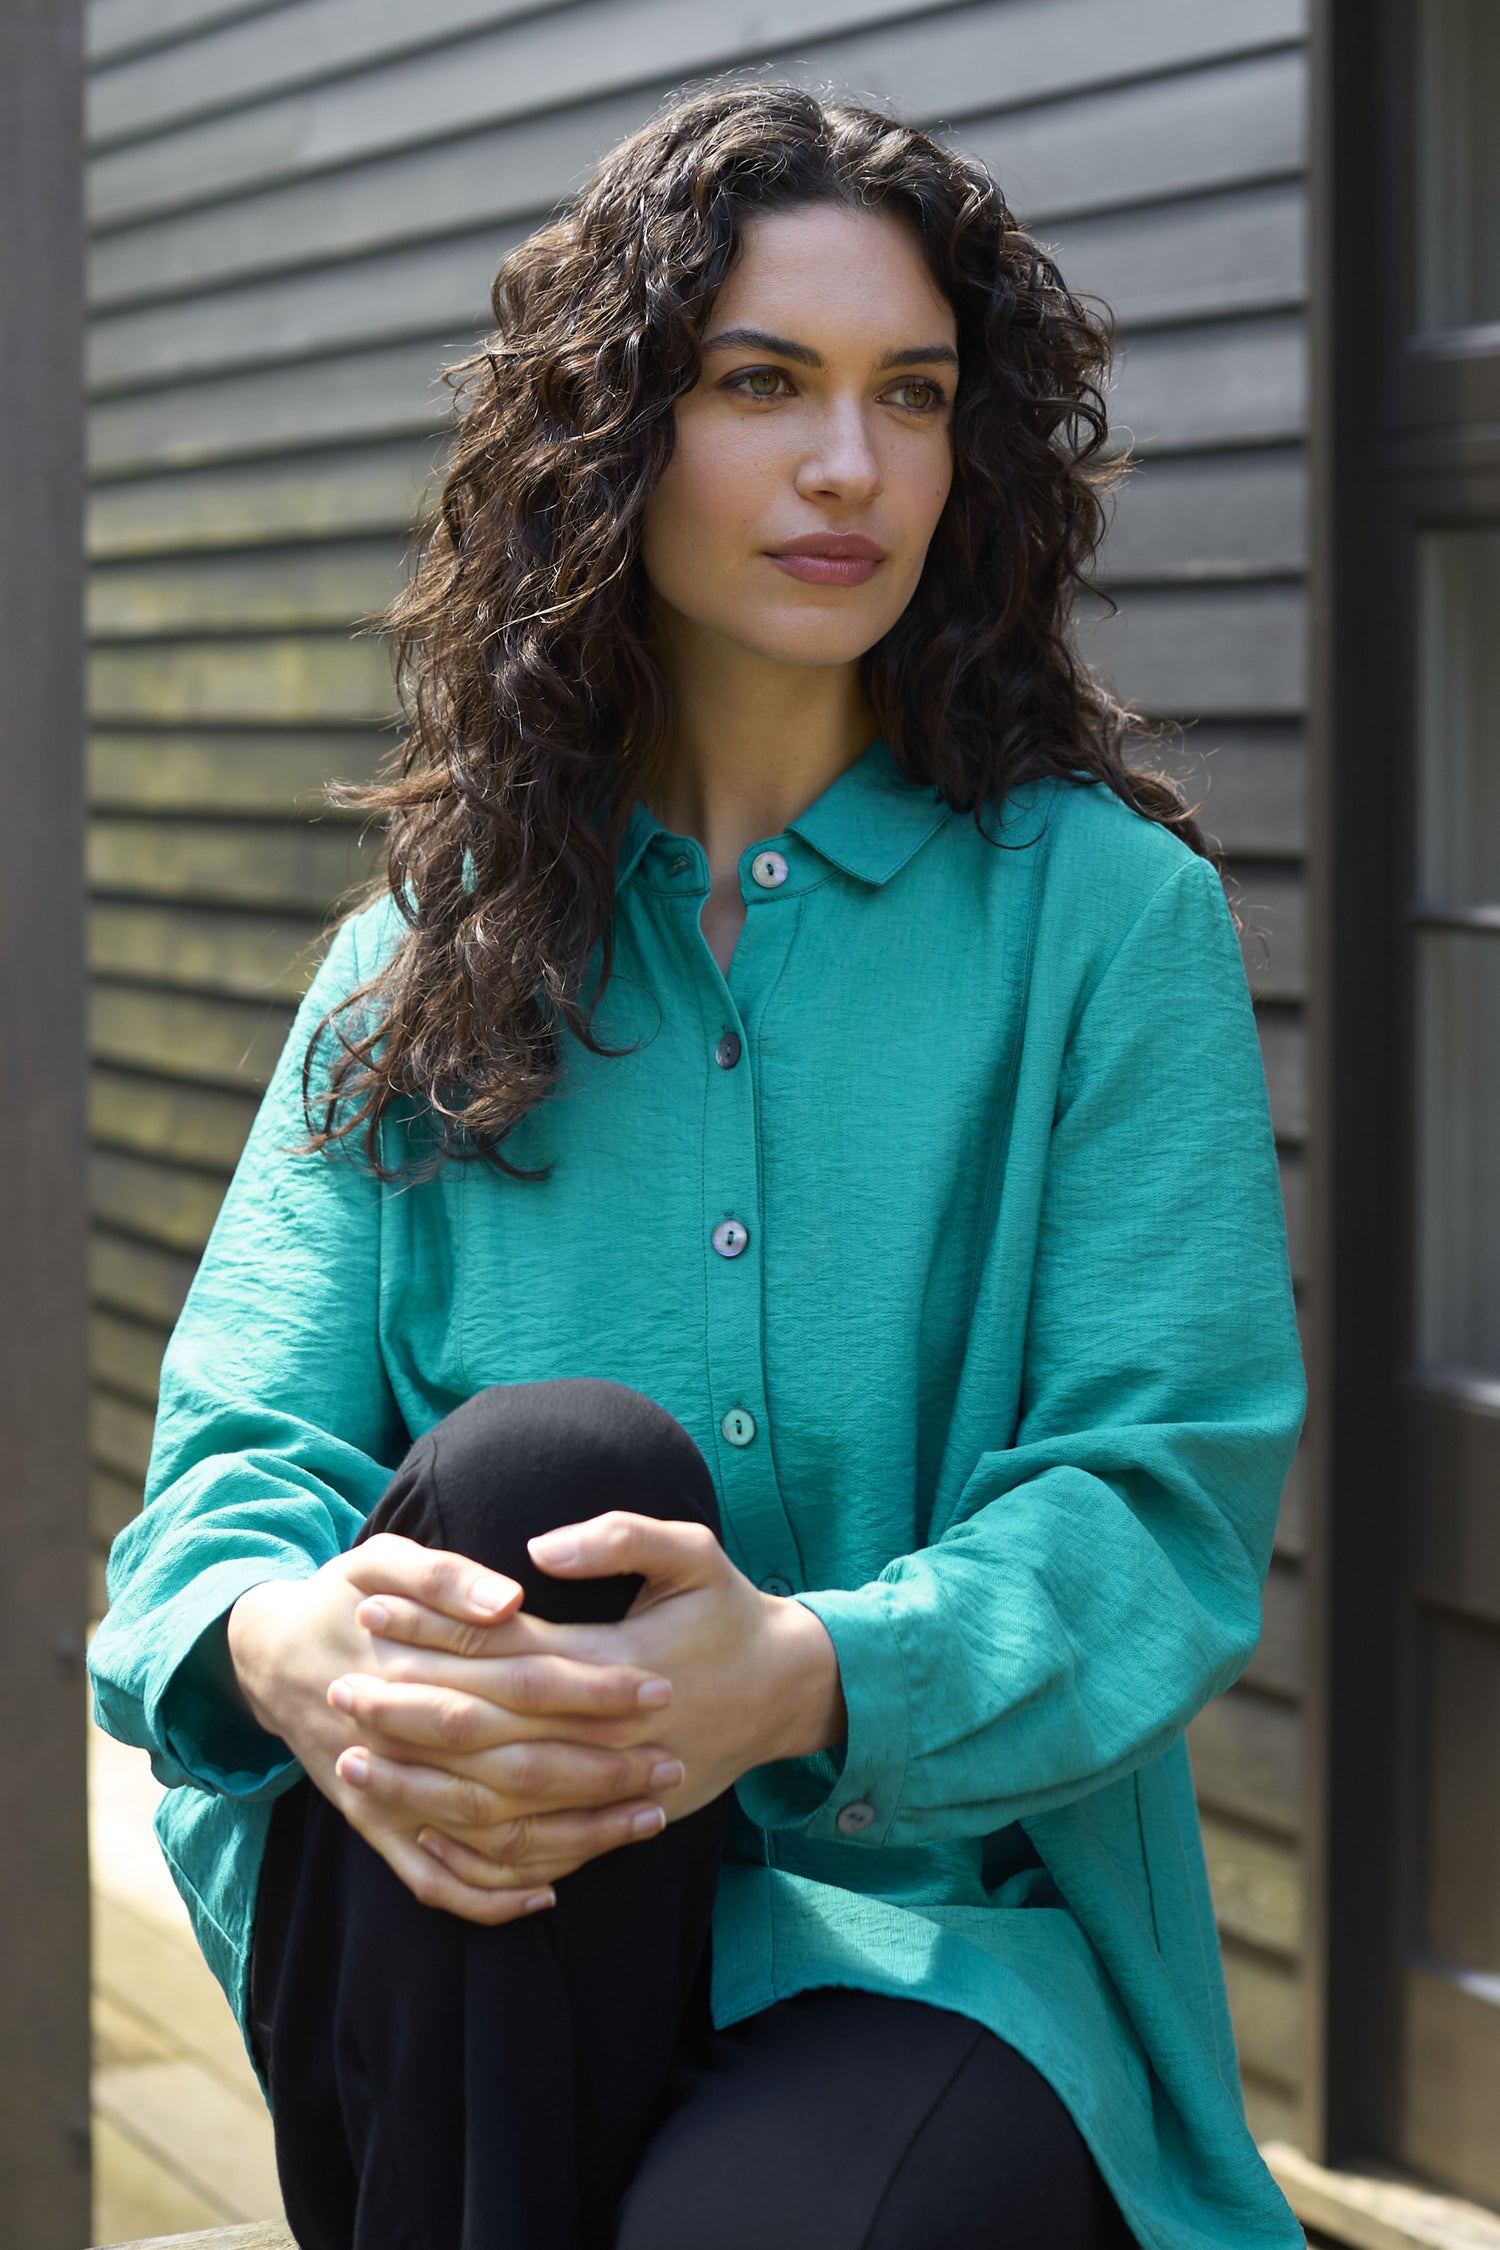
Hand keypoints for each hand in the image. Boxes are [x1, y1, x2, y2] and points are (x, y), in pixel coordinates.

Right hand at [225, 1536, 684, 1923]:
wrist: (264, 1656)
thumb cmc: (340, 1597)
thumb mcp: (380, 1559)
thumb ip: (445, 1576)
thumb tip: (510, 1604)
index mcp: (416, 1668)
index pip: (526, 1683)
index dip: (596, 1689)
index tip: (657, 1688)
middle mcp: (404, 1742)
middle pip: (520, 1767)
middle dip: (604, 1771)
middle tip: (673, 1763)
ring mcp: (388, 1794)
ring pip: (491, 1834)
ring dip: (573, 1835)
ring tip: (645, 1819)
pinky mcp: (374, 1826)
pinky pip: (435, 1879)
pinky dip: (490, 1896)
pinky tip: (550, 1892)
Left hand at [346, 1516, 845, 1886]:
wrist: (785, 1693)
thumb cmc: (731, 1614)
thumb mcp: (695, 1553)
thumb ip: (622, 1538)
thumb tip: (539, 1550)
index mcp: (611, 1660)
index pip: (501, 1647)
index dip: (432, 1628)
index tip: (371, 1607)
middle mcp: (601, 1732)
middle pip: (483, 1729)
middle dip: (403, 1709)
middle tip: (338, 1688)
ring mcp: (605, 1785)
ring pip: (494, 1798)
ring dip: (419, 1780)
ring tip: (352, 1758)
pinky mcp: (609, 1820)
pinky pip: (528, 1849)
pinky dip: (468, 1845)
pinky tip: (416, 1826)